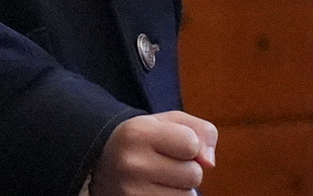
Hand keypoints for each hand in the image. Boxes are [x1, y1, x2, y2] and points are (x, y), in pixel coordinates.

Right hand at [94, 111, 215, 194]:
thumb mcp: (167, 123)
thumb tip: (209, 163)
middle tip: (162, 162)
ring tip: (157, 178)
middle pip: (194, 174)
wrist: (103, 166)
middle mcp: (132, 163)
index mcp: (137, 132)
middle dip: (186, 169)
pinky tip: (155, 191)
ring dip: (180, 189)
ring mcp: (133, 192)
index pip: (191, 143)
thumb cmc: (144, 142)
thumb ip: (200, 130)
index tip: (169, 143)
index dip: (188, 144)